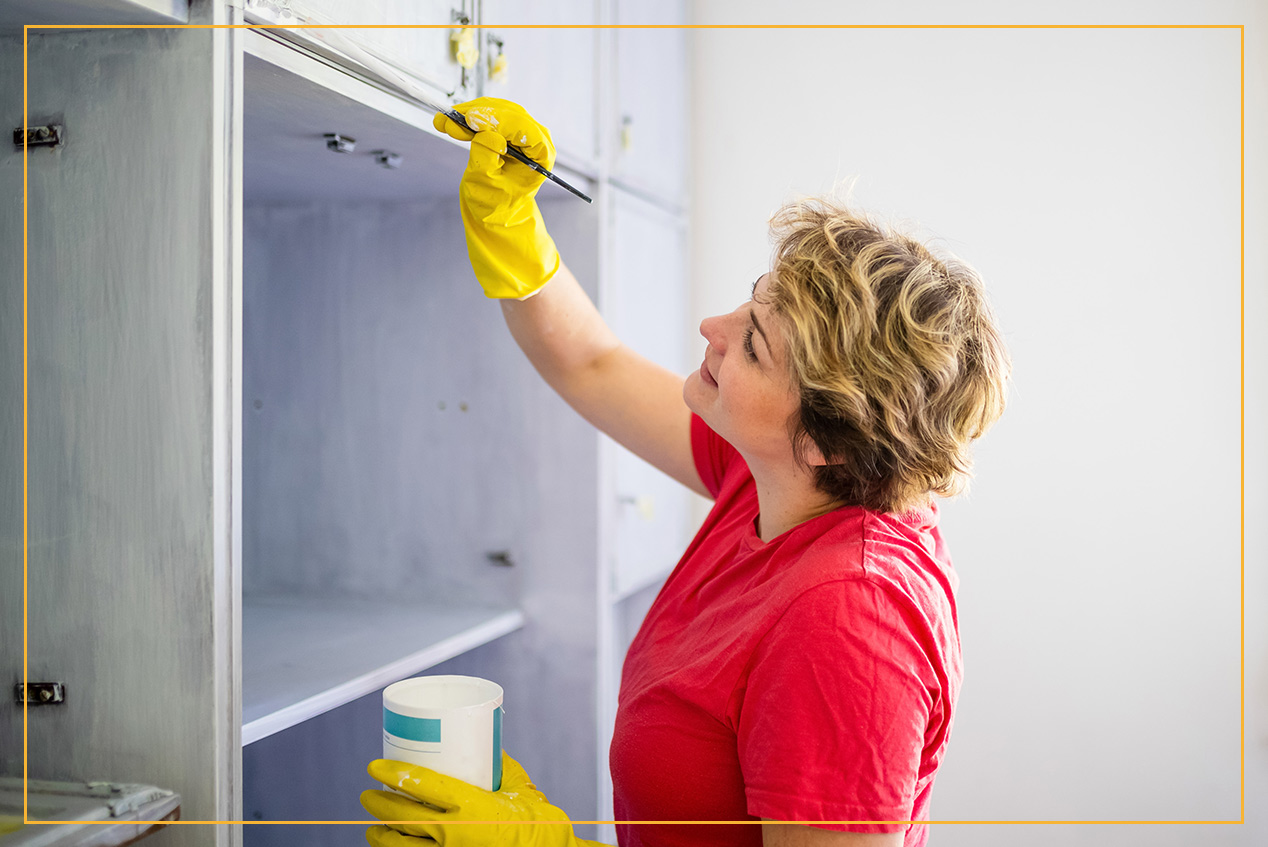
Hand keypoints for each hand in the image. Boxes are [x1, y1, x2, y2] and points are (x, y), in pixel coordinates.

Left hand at [360, 752, 607, 846]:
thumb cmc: (538, 825)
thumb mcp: (517, 788)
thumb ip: (496, 767)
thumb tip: (481, 747)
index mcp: (471, 806)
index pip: (421, 785)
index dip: (393, 774)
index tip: (376, 767)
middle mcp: (454, 833)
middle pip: (402, 816)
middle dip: (379, 804)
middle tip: (369, 793)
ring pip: (402, 845)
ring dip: (382, 834)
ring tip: (375, 826)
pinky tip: (394, 846)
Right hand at [433, 98, 561, 299]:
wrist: (497, 215)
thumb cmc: (497, 207)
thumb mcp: (487, 185)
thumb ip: (486, 156)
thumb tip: (486, 131)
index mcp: (542, 156)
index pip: (523, 128)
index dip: (497, 120)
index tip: (471, 120)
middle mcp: (537, 140)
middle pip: (509, 114)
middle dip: (478, 115)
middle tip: (451, 121)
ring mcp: (523, 133)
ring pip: (497, 111)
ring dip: (469, 114)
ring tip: (444, 123)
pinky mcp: (508, 131)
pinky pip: (489, 117)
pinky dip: (469, 119)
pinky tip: (448, 123)